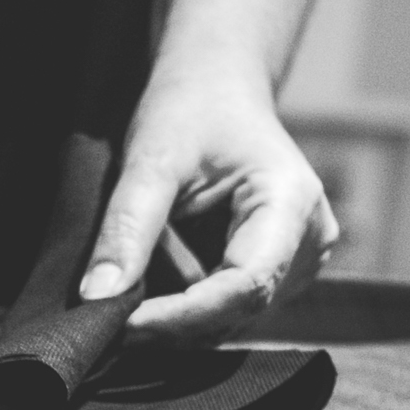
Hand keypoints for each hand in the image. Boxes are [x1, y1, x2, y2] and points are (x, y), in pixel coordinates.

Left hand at [79, 64, 337, 343]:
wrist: (217, 87)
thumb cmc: (190, 109)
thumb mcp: (151, 159)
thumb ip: (127, 227)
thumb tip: (98, 296)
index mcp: (291, 203)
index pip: (244, 284)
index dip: (183, 313)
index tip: (122, 322)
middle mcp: (310, 238)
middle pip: (241, 306)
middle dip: (173, 321)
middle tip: (106, 322)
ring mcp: (299, 257)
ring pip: (235, 315)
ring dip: (178, 318)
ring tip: (122, 305)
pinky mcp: (278, 268)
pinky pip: (231, 305)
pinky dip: (187, 306)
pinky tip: (147, 297)